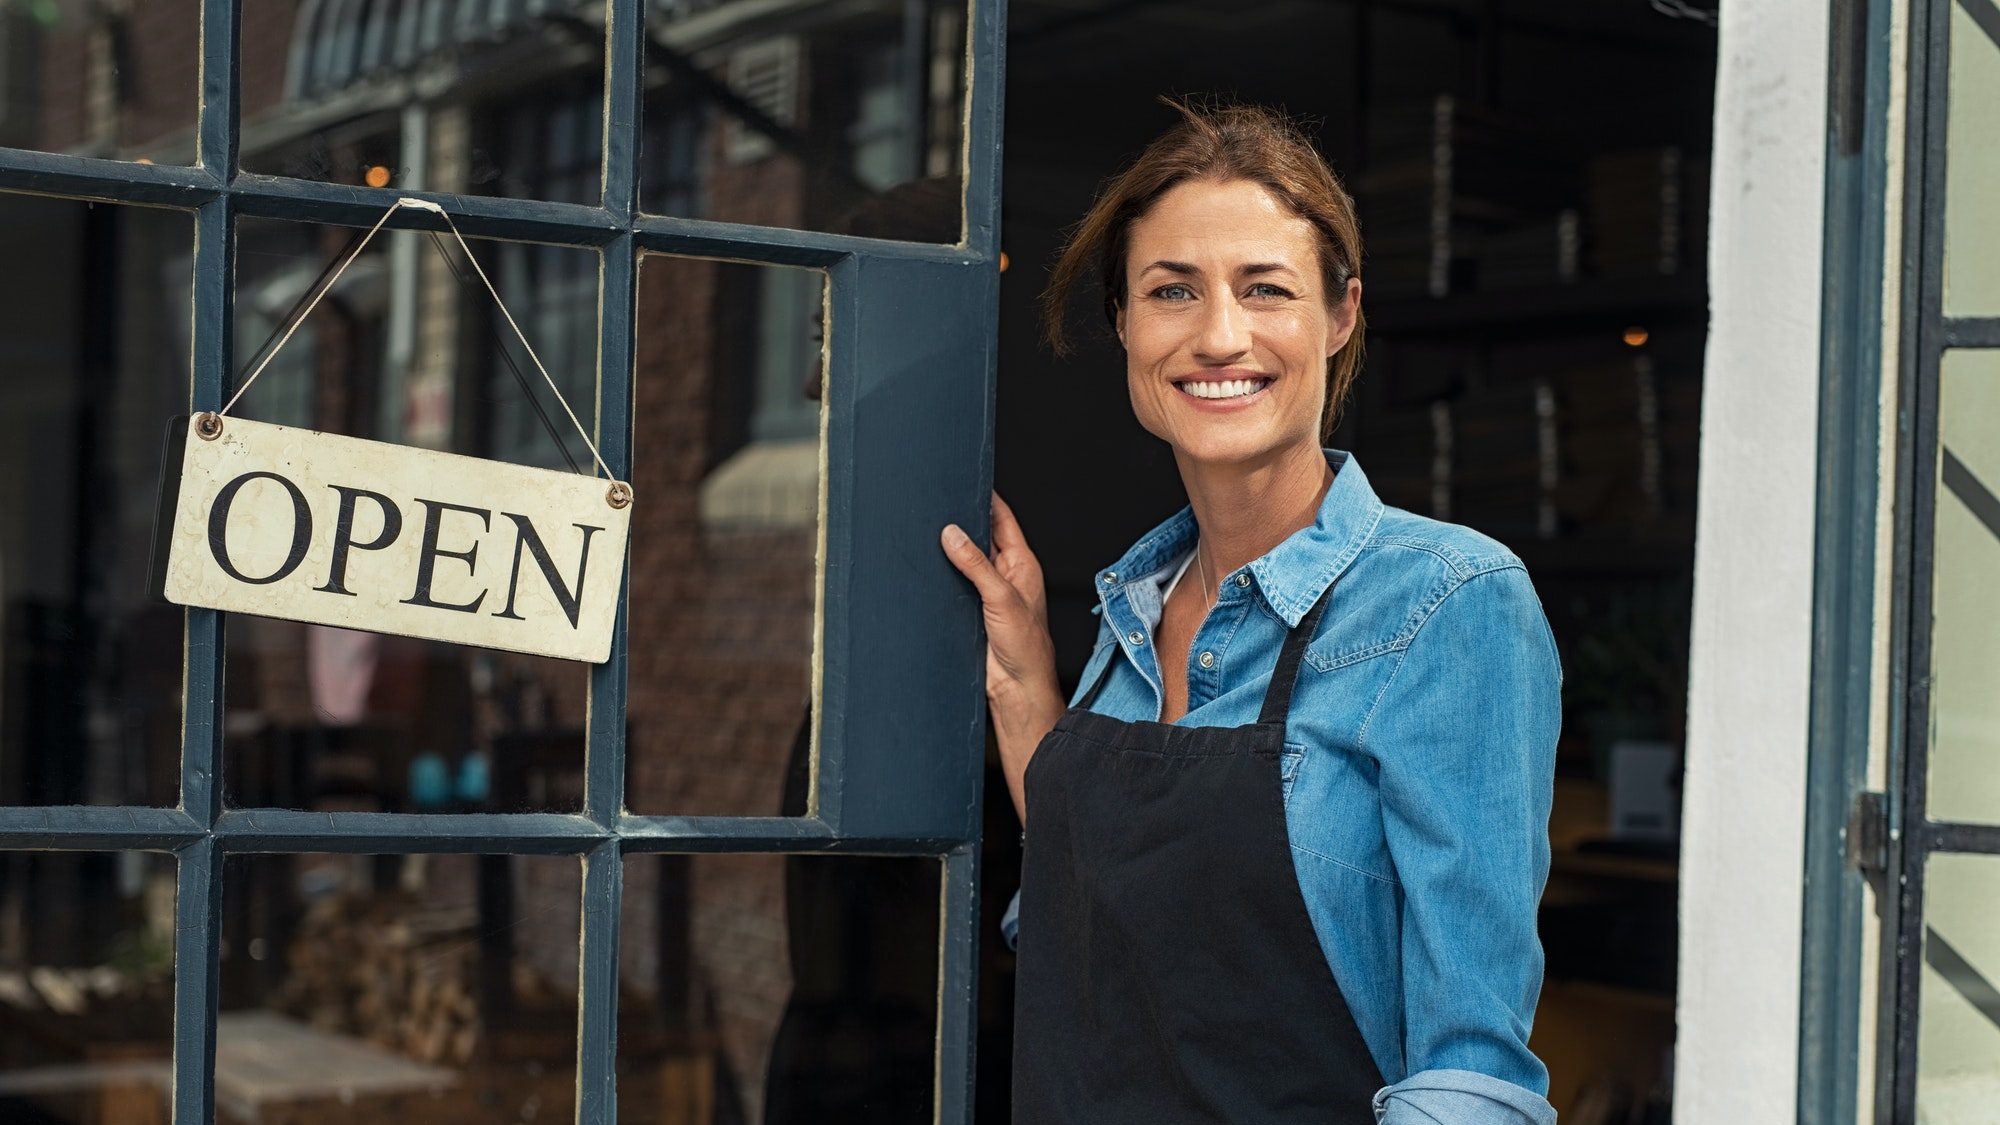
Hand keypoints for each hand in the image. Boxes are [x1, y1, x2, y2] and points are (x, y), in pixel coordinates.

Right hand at [942, 494, 1063, 821]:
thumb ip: (976, 564)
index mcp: (1021, 563)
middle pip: (980, 535)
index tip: (965, 475)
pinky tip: (924, 565)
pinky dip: (941, 572)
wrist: (1016, 689)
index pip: (1001, 518)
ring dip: (948, 548)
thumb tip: (952, 533)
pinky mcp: (970, 609)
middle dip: (961, 519)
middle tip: (936, 500)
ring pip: (964, 559)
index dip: (985, 496)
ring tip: (923, 528)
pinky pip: (954, 582)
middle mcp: (1005, 573)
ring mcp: (987, 591)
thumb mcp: (1000, 598)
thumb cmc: (1025, 648)